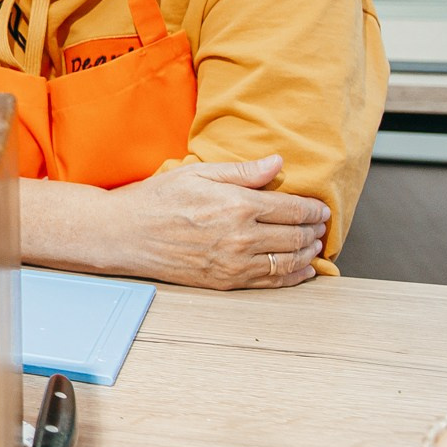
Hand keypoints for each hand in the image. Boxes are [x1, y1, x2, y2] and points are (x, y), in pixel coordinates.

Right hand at [108, 154, 328, 288]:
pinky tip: (302, 270)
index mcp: (237, 205)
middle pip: (296, 235)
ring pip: (289, 261)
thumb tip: (277, 164)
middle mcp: (242, 236)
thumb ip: (242, 171)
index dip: (313, 209)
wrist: (125, 234)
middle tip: (321, 226)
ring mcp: (235, 263)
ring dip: (309, 253)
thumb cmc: (157, 199)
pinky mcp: (226, 281)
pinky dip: (294, 277)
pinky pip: (271, 282)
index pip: (292, 209)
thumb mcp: (197, 172)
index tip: (321, 208)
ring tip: (315, 245)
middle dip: (314, 230)